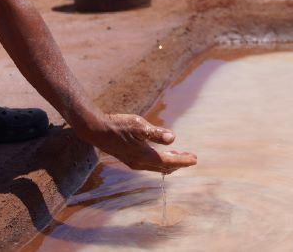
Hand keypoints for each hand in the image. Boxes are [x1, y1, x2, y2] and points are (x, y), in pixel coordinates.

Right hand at [82, 113, 196, 173]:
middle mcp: (140, 163)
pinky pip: (149, 165)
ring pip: (157, 167)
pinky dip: (160, 161)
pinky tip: (162, 153)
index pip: (168, 162)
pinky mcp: (129, 159)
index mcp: (144, 156)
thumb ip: (156, 133)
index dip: (183, 161)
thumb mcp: (139, 125)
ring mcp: (134, 163)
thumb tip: (173, 139)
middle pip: (164, 168)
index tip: (195, 159)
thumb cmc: (118, 125)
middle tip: (192, 158)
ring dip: (170, 163)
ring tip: (180, 155)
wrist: (97, 130)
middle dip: (179, 163)